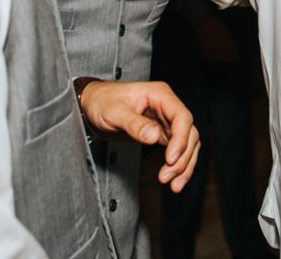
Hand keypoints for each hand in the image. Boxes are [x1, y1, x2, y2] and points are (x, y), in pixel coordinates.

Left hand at [79, 80, 200, 192]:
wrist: (91, 105)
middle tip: (167, 177)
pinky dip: (178, 165)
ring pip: (187, 144)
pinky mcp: (161, 133)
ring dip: (184, 165)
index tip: (170, 160)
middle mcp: (167, 107)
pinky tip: (173, 179)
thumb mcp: (114, 112)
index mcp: (160, 95)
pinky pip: (177, 149)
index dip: (181, 139)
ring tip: (173, 184)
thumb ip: (134, 124)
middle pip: (189, 133)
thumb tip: (154, 136)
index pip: (182, 117)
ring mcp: (166, 121)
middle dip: (182, 157)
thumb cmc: (102, 101)